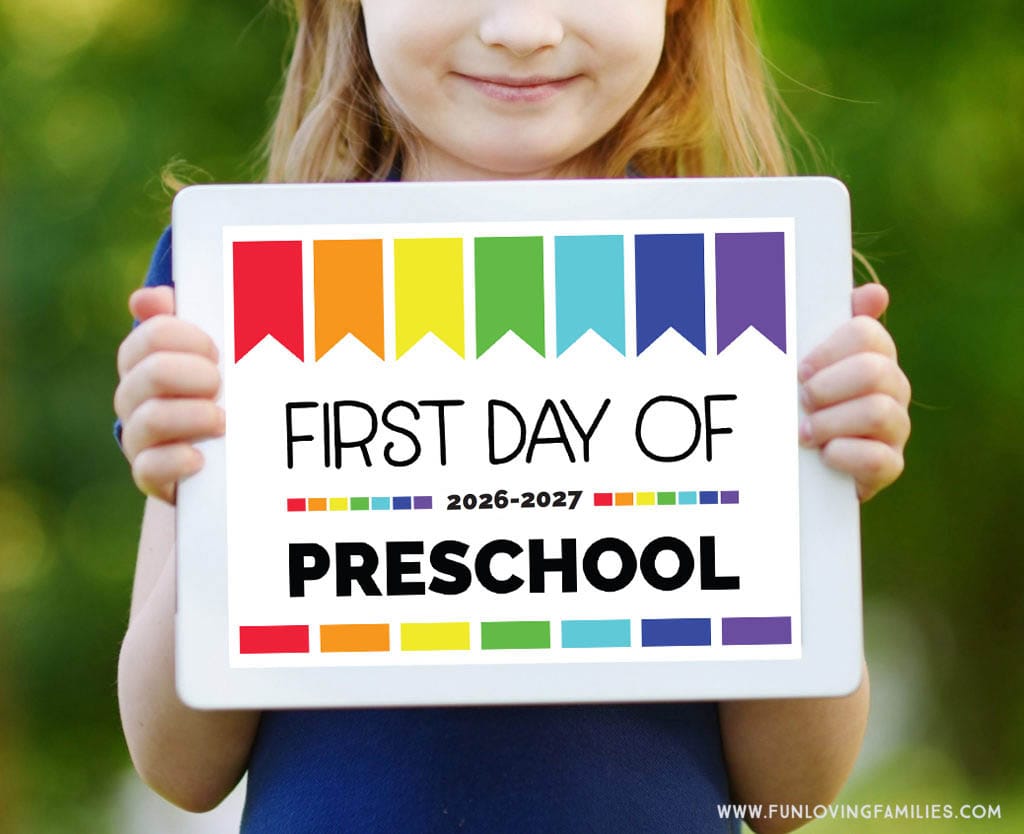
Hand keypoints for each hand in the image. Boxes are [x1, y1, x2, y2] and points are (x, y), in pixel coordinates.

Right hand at [114, 286, 224, 503]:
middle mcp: (134, 397)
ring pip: (150, 420)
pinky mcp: (151, 476)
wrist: (225, 458)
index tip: (216, 351)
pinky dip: (177, 461)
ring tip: (222, 420)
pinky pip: (148, 468)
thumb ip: (187, 320)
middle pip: (152, 372)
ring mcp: (139, 438)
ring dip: (194, 416)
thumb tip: (147, 297)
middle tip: (220, 385)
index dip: (189, 339)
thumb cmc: (222, 392)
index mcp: (145, 360)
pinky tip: (200, 458)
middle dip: (195, 375)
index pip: (152, 335)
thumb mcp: (215, 354)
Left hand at [798, 283, 910, 501]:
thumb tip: (876, 293)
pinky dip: (844, 455)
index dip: (829, 351)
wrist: (796, 462)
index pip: (866, 334)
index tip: (801, 369)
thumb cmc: (797, 401)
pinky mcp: (889, 466)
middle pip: (874, 372)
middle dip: (827, 388)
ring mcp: (895, 428)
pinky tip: (824, 455)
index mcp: (872, 354)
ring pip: (878, 413)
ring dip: (830, 423)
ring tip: (804, 433)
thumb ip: (823, 323)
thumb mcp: (802, 363)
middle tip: (801, 401)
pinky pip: (878, 459)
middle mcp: (892, 387)